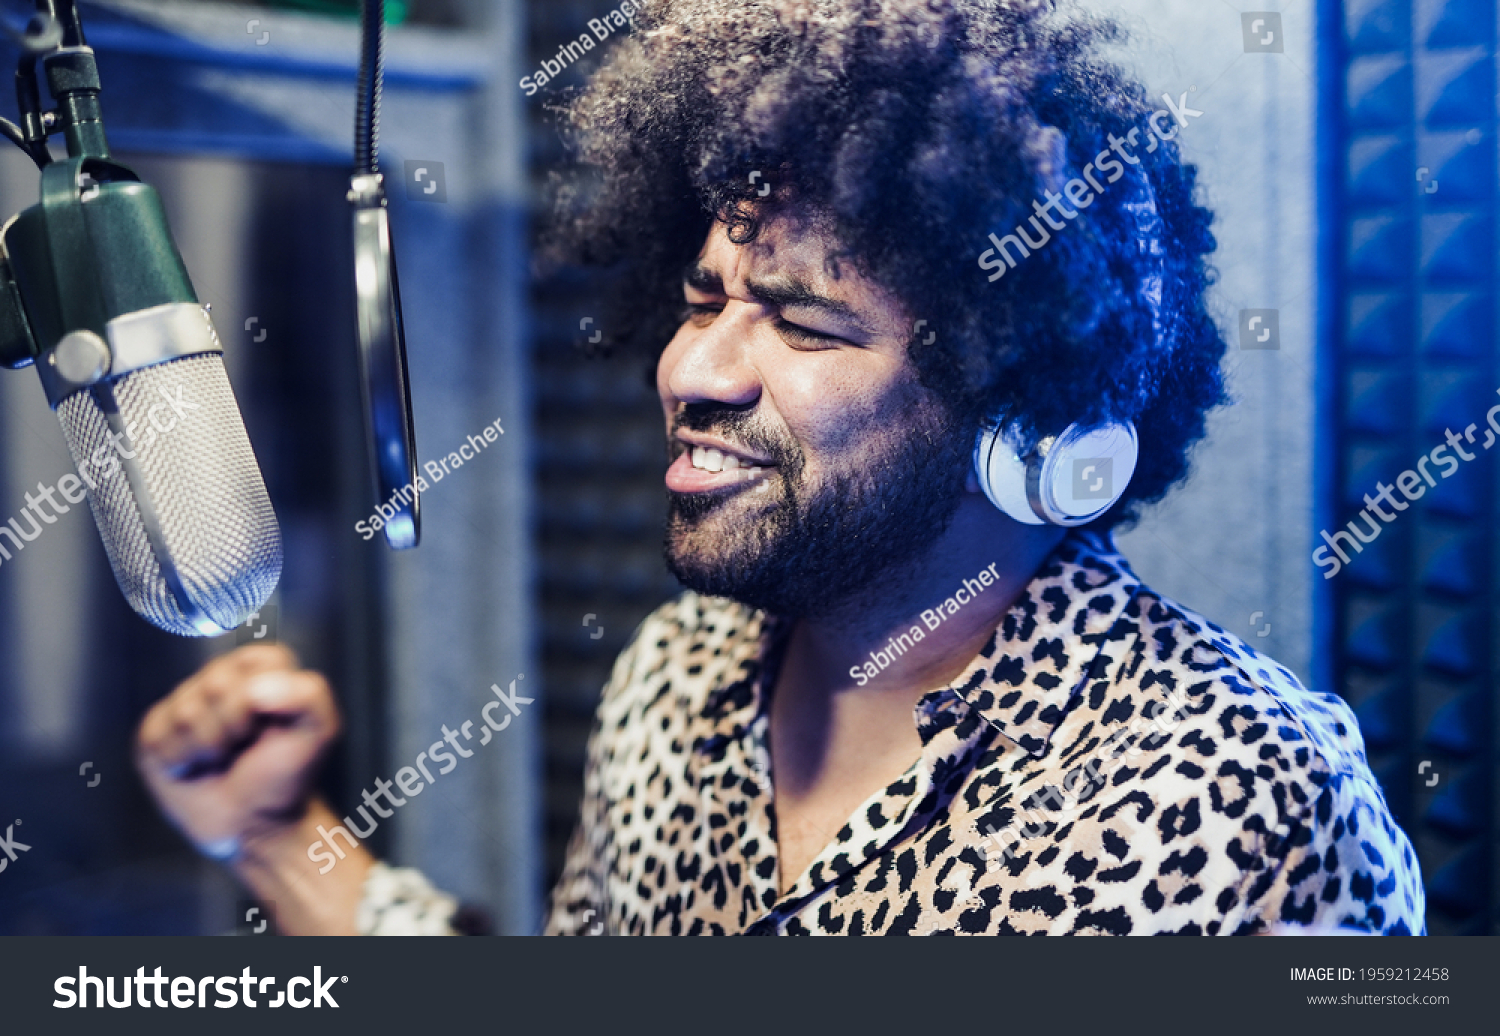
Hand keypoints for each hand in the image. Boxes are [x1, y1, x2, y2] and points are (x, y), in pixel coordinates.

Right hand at [136, 644, 340, 859]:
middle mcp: (221, 678)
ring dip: (207, 747)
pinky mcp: (156, 731)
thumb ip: (309, 695)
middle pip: (214, 684)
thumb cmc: (285, 776)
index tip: (270, 725)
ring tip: (221, 759)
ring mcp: (185, 703)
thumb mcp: (318, 731)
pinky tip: (194, 767)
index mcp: (262, 669)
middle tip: (244, 747)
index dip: (261, 699)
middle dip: (234, 726)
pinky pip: (156, 736)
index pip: (254, 661)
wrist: (253, 823)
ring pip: (184, 712)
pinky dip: (179, 760)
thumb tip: (257, 688)